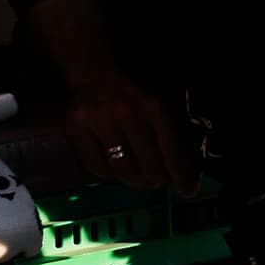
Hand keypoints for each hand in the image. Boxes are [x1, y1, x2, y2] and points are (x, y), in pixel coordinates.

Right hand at [65, 71, 199, 193]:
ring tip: (141, 181)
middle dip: (158, 180)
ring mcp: (99, 121)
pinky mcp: (76, 129)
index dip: (181, 174)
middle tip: (160, 183)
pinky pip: (98, 168)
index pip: (171, 149)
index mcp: (152, 106)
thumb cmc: (131, 95)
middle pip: (149, 164)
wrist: (95, 75)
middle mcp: (126, 113)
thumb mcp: (156, 105)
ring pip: (123, 169)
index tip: (188, 189)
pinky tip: (118, 172)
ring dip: (136, 181)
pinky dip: (111, 177)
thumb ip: (168, 134)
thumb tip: (184, 173)